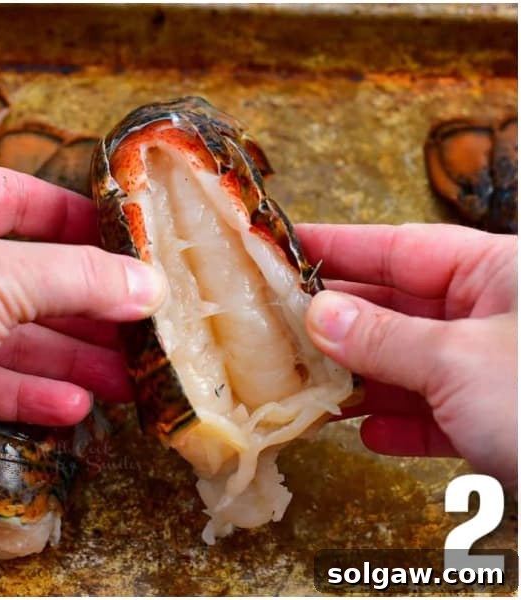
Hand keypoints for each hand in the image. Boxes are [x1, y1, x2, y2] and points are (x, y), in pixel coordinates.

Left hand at [0, 164, 165, 425]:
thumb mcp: (0, 278)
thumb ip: (77, 278)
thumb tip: (148, 281)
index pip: (21, 199)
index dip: (76, 220)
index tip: (130, 244)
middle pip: (29, 278)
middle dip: (88, 307)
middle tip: (144, 329)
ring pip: (15, 337)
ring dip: (73, 359)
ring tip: (128, 382)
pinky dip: (32, 394)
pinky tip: (75, 407)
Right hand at [300, 223, 516, 490]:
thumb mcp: (458, 362)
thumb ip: (383, 338)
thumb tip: (320, 314)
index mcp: (502, 274)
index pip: (403, 247)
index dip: (340, 246)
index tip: (284, 244)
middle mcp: (500, 316)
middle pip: (402, 307)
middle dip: (342, 321)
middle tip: (276, 323)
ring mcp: (501, 370)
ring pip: (415, 363)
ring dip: (362, 378)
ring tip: (309, 383)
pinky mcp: (504, 423)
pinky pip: (439, 413)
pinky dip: (402, 424)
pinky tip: (366, 433)